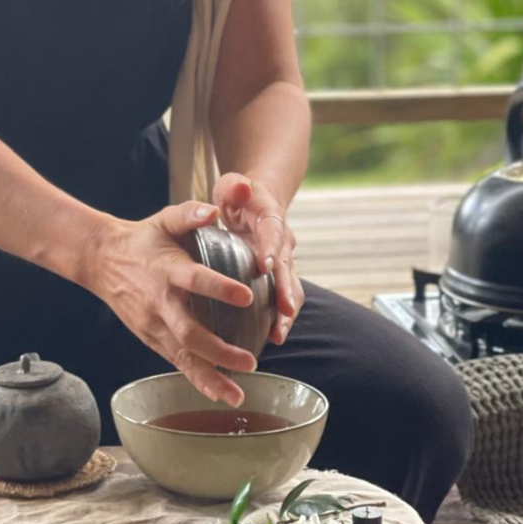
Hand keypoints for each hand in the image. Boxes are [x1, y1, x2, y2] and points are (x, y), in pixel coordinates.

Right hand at [82, 201, 257, 406]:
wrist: (101, 260)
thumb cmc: (142, 238)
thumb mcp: (164, 219)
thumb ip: (190, 213)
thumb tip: (216, 210)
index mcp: (167, 270)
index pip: (195, 280)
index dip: (219, 288)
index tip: (245, 295)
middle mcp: (160, 303)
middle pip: (189, 333)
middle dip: (219, 351)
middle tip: (249, 361)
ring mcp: (154, 325)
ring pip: (182, 357)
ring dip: (210, 377)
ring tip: (237, 395)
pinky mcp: (151, 338)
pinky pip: (176, 363)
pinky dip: (197, 380)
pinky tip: (220, 393)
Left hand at [212, 173, 302, 345]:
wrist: (256, 202)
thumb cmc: (239, 195)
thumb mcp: (232, 185)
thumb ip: (234, 186)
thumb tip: (240, 186)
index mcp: (271, 218)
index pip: (273, 231)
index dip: (270, 248)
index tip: (265, 265)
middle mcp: (282, 241)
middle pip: (288, 267)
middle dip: (286, 290)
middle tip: (282, 311)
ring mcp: (282, 260)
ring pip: (290, 288)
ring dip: (287, 312)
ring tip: (278, 335)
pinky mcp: (278, 276)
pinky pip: (283, 298)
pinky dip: (280, 318)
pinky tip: (271, 338)